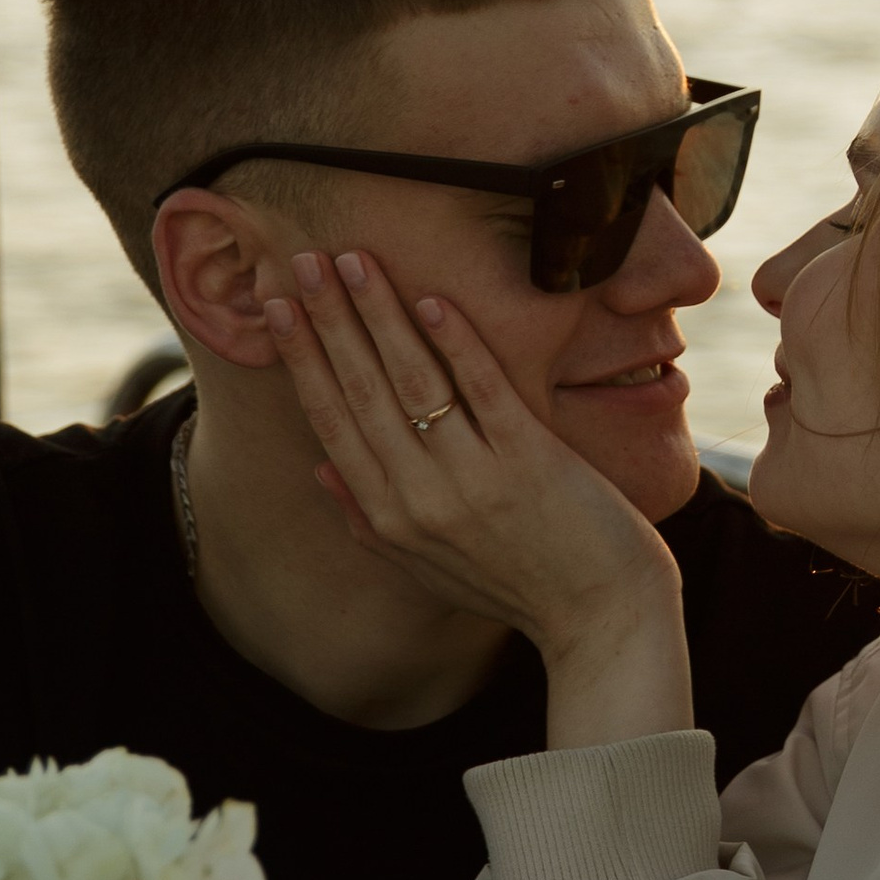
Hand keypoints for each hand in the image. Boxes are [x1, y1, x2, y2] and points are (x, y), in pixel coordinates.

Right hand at [266, 248, 693, 748]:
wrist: (601, 622)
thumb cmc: (517, 589)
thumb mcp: (427, 568)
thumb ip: (369, 521)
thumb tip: (320, 467)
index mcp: (390, 518)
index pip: (332, 421)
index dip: (302, 359)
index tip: (279, 305)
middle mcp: (422, 498)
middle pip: (362, 391)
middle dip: (328, 320)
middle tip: (305, 258)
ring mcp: (475, 478)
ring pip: (412, 382)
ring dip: (379, 316)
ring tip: (356, 261)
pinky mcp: (530, 461)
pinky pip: (484, 391)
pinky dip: (457, 345)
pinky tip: (432, 301)